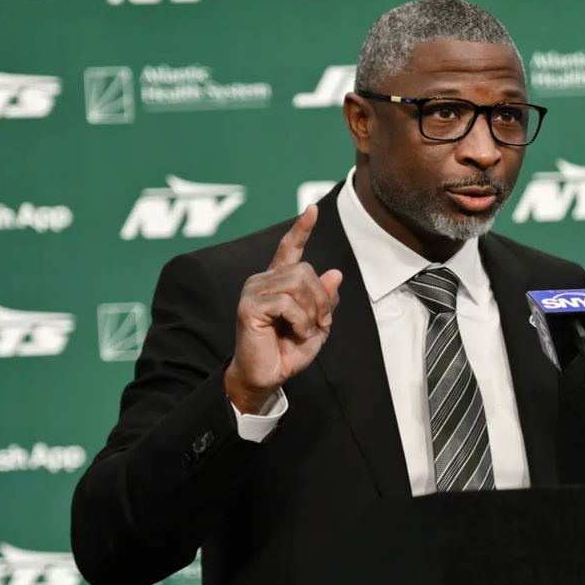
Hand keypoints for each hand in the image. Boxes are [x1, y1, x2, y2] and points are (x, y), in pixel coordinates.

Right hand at [225, 204, 342, 413]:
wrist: (267, 377)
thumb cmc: (288, 351)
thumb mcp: (317, 324)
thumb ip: (326, 299)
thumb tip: (335, 273)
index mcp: (279, 281)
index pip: (290, 248)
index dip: (301, 228)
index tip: (312, 208)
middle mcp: (263, 279)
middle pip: (306, 270)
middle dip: (321, 298)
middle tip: (319, 323)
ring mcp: (254, 290)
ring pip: (299, 283)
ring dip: (311, 312)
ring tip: (304, 330)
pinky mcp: (250, 305)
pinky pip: (288, 302)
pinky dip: (301, 321)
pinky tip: (295, 334)